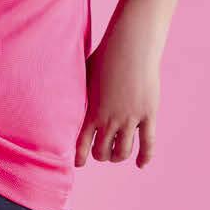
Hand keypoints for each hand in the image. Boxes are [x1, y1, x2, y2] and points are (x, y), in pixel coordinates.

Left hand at [75, 14, 161, 168]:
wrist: (131, 45)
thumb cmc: (106, 55)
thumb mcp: (84, 74)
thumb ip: (77, 90)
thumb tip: (61, 89)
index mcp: (92, 111)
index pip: (82, 143)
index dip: (80, 156)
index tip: (79, 163)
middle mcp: (110, 119)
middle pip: (103, 151)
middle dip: (101, 155)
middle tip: (103, 152)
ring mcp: (130, 118)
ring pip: (123, 151)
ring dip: (118, 156)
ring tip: (117, 154)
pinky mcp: (148, 114)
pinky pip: (148, 143)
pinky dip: (145, 157)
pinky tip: (141, 165)